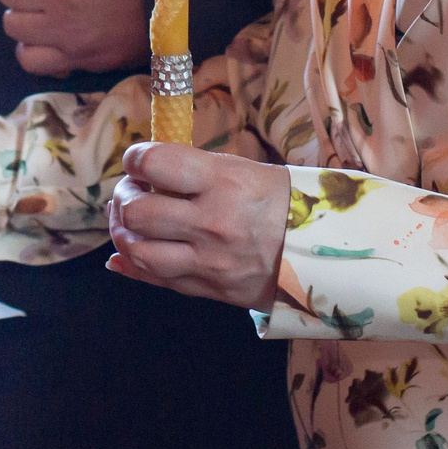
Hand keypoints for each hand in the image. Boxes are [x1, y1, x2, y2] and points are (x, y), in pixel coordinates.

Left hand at [104, 141, 288, 310]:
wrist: (323, 253)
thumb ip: (194, 171)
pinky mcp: (209, 290)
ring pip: (138, 251)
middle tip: (133, 192)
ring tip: (131, 222)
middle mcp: (211, 222)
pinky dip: (132, 265)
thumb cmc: (281, 202)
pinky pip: (155, 280)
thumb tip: (145, 169)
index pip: (155, 164)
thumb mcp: (244, 171)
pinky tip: (125, 254)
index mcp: (223, 182)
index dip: (134, 159)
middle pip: (138, 211)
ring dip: (124, 233)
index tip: (136, 162)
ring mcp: (208, 261)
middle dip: (124, 197)